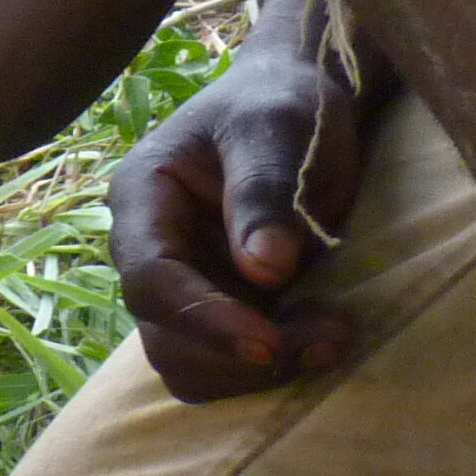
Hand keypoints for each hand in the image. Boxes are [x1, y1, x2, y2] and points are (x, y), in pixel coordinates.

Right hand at [109, 0, 376, 402]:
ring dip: (258, 373)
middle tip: (329, 337)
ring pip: (192, 365)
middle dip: (240, 356)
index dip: (204, 319)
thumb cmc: (283, 103)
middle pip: (164, 337)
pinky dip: (275, 367)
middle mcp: (150, 249)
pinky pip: (230, 364)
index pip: (151, 277)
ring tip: (332, 336)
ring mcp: (184, 284)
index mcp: (143, 196)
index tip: (270, 343)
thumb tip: (265, 270)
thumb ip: (264, 192)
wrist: (303, 106)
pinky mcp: (222, 308)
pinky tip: (324, 335)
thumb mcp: (277, 128)